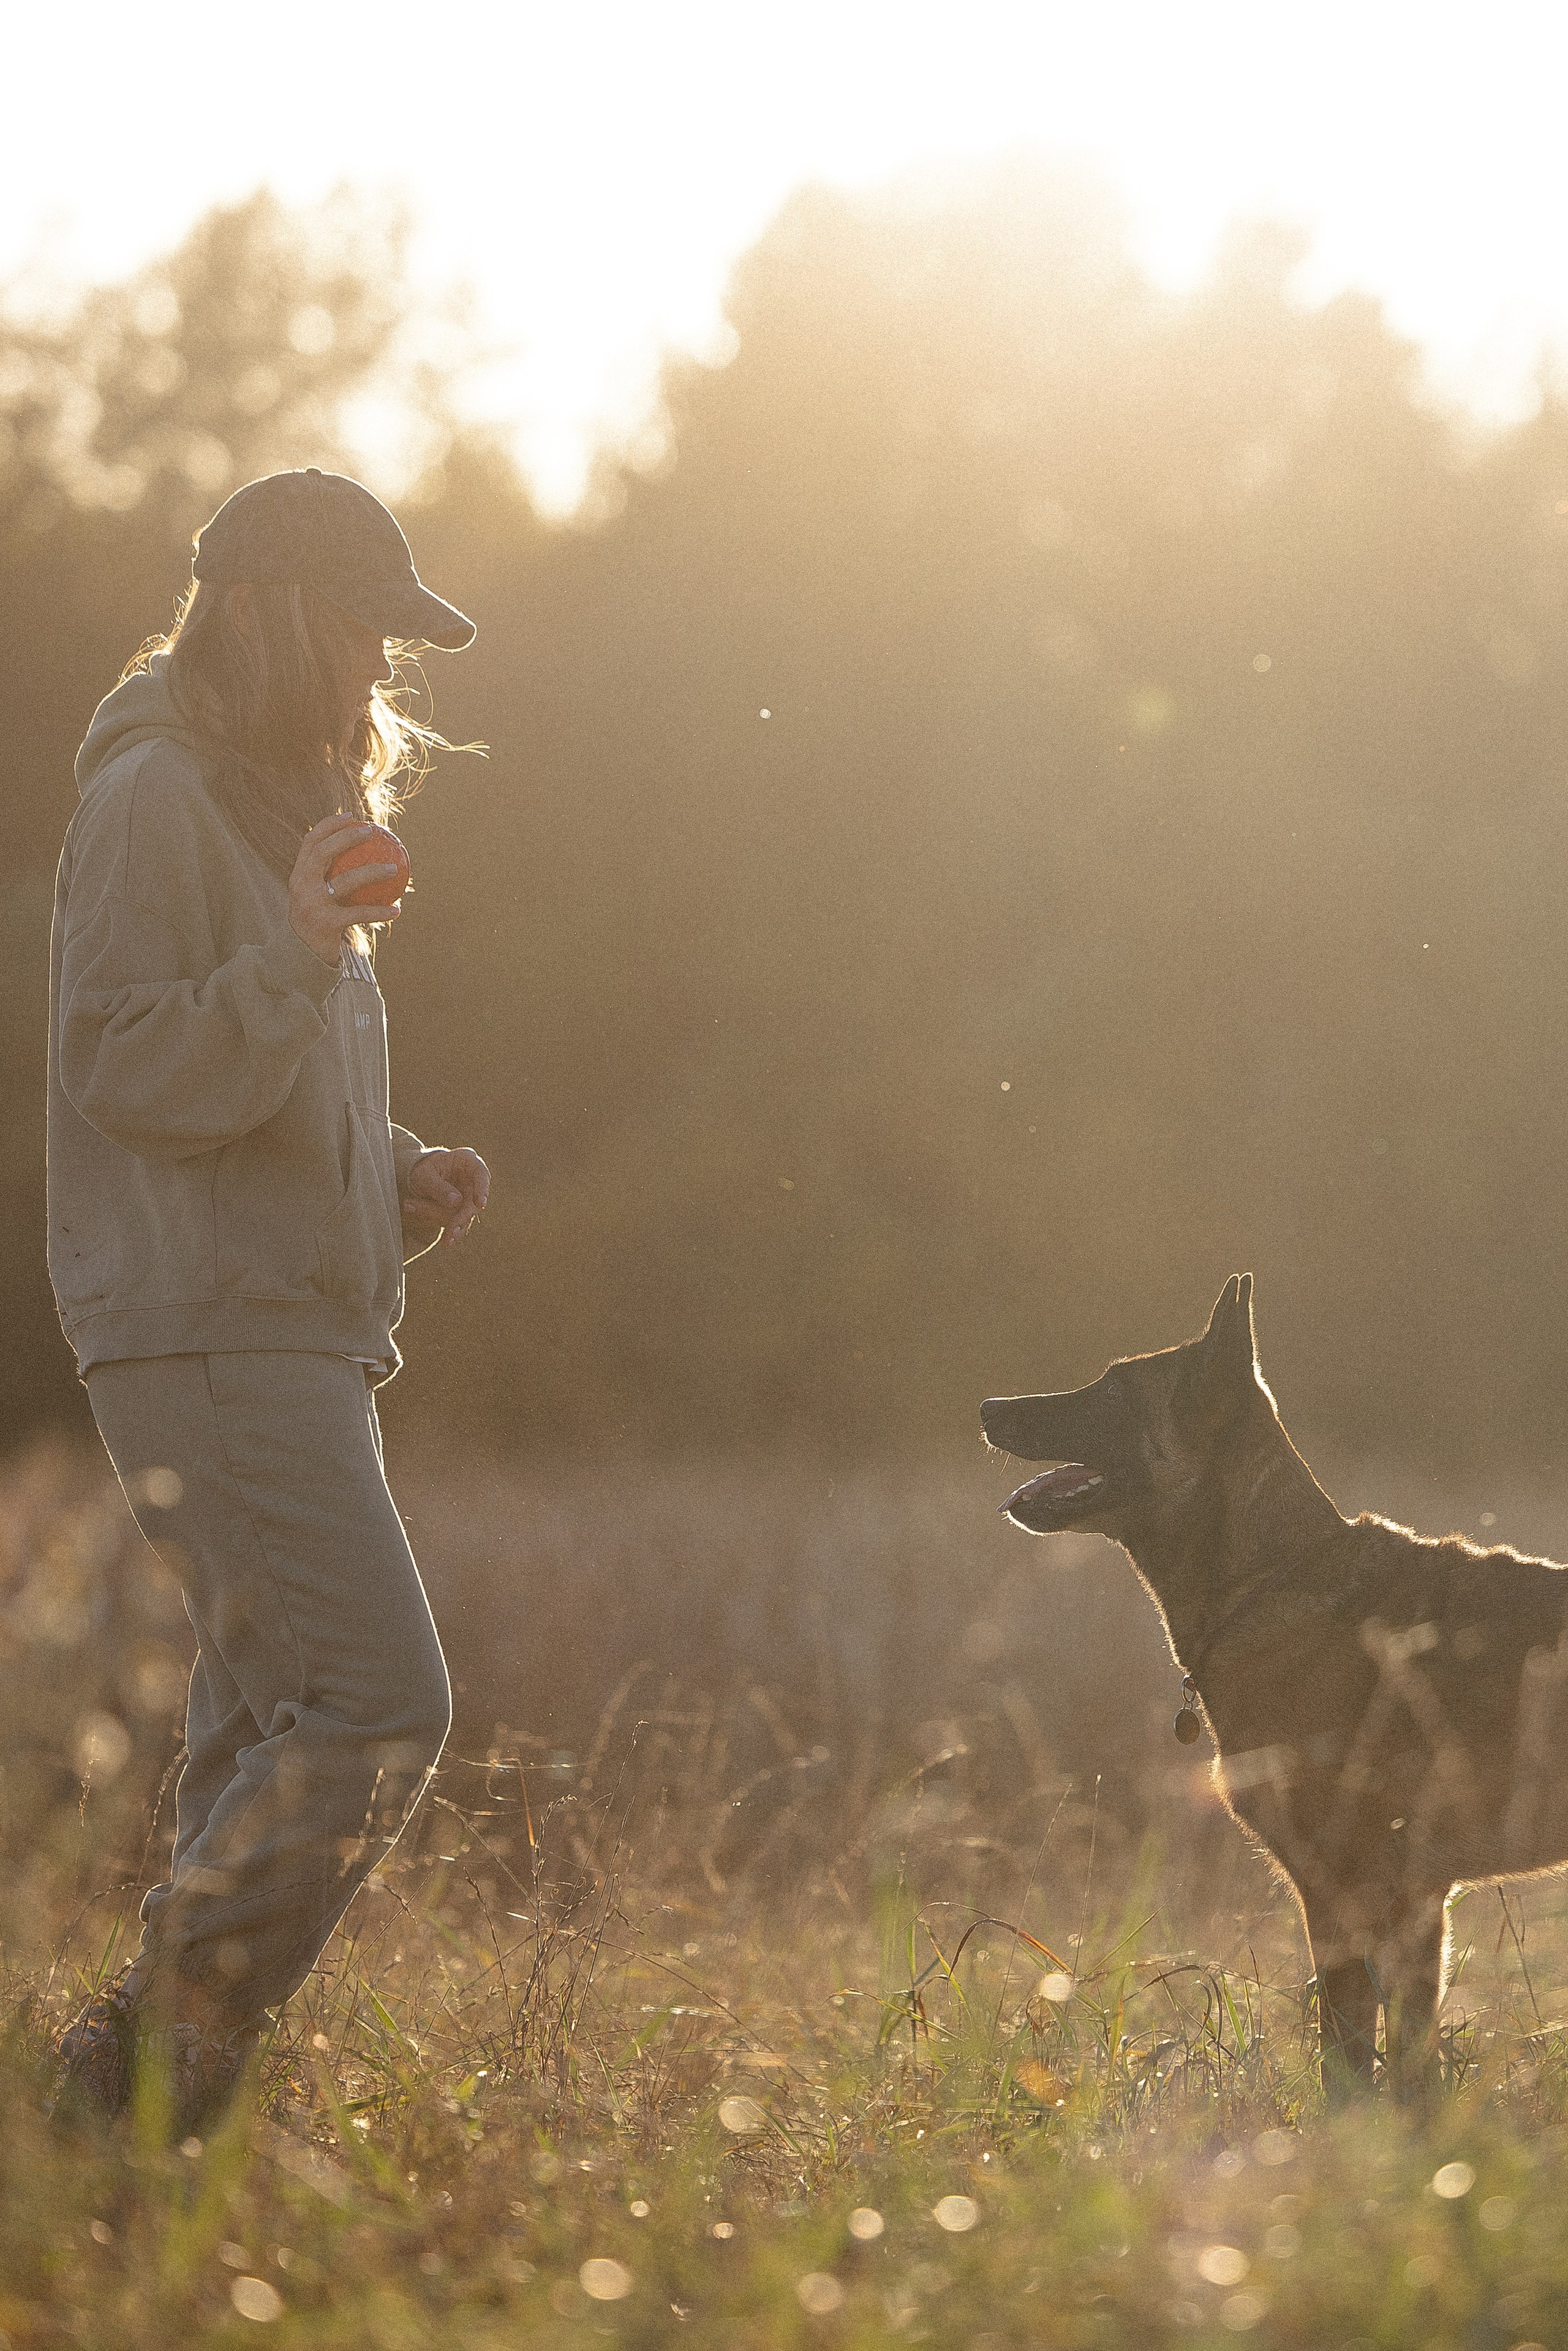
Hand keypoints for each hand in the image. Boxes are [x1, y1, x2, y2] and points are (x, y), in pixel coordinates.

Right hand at [288, 814, 404, 964]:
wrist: (303, 956)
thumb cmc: (317, 921)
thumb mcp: (316, 896)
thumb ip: (328, 876)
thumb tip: (363, 853)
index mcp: (298, 875)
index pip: (310, 841)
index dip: (329, 825)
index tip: (351, 817)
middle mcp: (301, 886)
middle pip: (324, 852)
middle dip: (347, 837)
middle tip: (372, 833)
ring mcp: (312, 904)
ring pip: (346, 881)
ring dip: (373, 872)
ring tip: (395, 869)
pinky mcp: (326, 923)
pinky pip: (359, 913)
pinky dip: (380, 911)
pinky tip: (397, 910)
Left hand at [404, 1148, 490, 1246]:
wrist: (419, 1178)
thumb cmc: (423, 1169)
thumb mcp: (424, 1174)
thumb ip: (438, 1187)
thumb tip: (457, 1202)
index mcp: (467, 1162)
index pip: (481, 1174)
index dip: (482, 1189)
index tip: (480, 1204)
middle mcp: (472, 1181)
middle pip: (472, 1202)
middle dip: (459, 1218)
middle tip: (449, 1233)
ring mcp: (469, 1198)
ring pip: (461, 1215)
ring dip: (439, 1217)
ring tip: (409, 1206)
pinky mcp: (462, 1211)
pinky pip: (453, 1221)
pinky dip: (440, 1224)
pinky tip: (436, 1233)